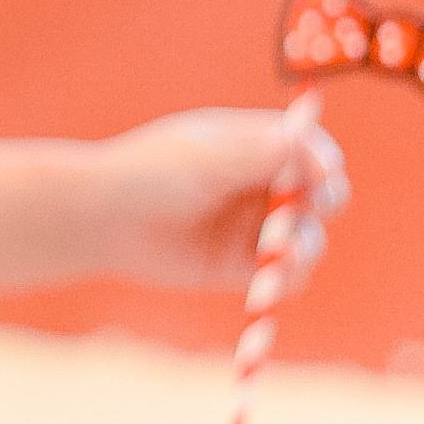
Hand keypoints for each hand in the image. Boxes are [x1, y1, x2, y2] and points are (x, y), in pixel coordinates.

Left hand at [89, 108, 348, 293]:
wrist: (101, 220)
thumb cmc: (146, 175)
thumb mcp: (200, 159)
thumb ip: (251, 154)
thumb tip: (299, 138)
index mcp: (254, 146)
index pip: (310, 149)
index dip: (322, 161)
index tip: (321, 174)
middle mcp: (263, 185)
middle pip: (322, 194)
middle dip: (323, 204)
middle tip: (309, 209)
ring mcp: (257, 227)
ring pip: (308, 240)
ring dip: (302, 248)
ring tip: (276, 253)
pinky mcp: (243, 267)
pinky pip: (284, 277)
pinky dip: (284, 281)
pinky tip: (267, 286)